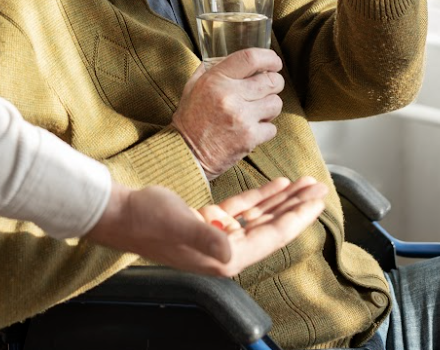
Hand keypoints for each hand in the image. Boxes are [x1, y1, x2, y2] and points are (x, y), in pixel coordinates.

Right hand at [85, 177, 326, 276]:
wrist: (119, 213)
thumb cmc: (147, 220)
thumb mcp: (179, 225)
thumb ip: (207, 238)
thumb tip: (232, 250)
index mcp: (225, 257)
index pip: (273, 236)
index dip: (297, 217)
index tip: (317, 201)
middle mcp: (226, 250)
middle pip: (272, 225)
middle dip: (297, 206)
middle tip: (320, 187)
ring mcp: (217, 235)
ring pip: (260, 216)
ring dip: (283, 199)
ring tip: (305, 182)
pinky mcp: (207, 221)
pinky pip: (242, 209)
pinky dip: (261, 196)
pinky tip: (276, 184)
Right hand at [170, 48, 283, 177]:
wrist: (187, 154)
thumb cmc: (190, 119)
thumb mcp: (193, 87)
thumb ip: (210, 68)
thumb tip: (228, 55)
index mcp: (216, 79)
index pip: (250, 58)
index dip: (269, 58)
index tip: (274, 62)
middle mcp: (230, 96)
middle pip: (271, 80)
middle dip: (274, 83)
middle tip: (268, 87)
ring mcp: (241, 117)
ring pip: (276, 103)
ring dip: (270, 106)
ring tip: (257, 110)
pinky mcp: (249, 138)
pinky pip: (272, 127)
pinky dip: (265, 129)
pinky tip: (251, 128)